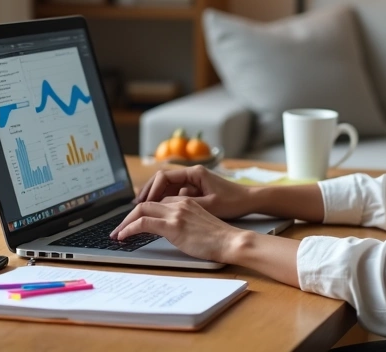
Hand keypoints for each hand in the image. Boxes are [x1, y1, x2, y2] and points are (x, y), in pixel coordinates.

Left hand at [110, 197, 247, 262]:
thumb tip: (171, 230)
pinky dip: (129, 228)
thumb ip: (185, 222)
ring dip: (125, 222)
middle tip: (118, 228)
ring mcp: (175, 213)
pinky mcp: (173, 225)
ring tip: (117, 234)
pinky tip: (123, 236)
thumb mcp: (199, 224)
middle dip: (128, 216)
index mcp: (186, 201)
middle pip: (146, 203)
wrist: (231, 241)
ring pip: (141, 210)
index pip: (158, 201)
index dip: (142, 212)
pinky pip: (143, 223)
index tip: (133, 222)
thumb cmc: (219, 238)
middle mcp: (179, 203)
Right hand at [136, 165, 253, 219]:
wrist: (250, 201)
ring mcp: (193, 181)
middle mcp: (191, 174)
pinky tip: (157, 212)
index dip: (151, 190)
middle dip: (147, 192)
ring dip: (153, 197)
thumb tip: (162, 207)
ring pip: (166, 187)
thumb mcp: (209, 205)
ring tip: (141, 210)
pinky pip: (173, 193)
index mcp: (194, 173)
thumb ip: (185, 204)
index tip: (143, 203)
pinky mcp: (195, 190)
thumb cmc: (233, 202)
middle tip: (135, 206)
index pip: (164, 176)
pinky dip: (163, 201)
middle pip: (161, 180)